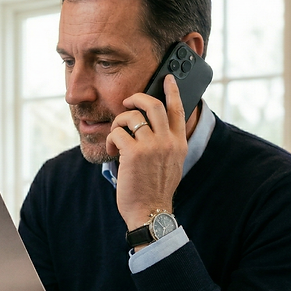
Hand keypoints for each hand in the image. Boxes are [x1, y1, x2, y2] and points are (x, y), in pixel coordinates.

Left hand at [104, 74, 187, 229]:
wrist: (150, 211)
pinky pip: (117, 133)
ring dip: (118, 124)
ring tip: (116, 138)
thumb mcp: (171, 164)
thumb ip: (167, 144)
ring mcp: (152, 146)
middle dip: (136, 98)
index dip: (172, 90)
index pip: (178, 109)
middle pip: (153, 104)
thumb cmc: (155, 189)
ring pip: (131, 117)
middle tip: (127, 103)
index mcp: (179, 143)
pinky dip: (111, 139)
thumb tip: (154, 128)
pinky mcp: (133, 153)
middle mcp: (168, 141)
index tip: (167, 78)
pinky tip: (112, 150)